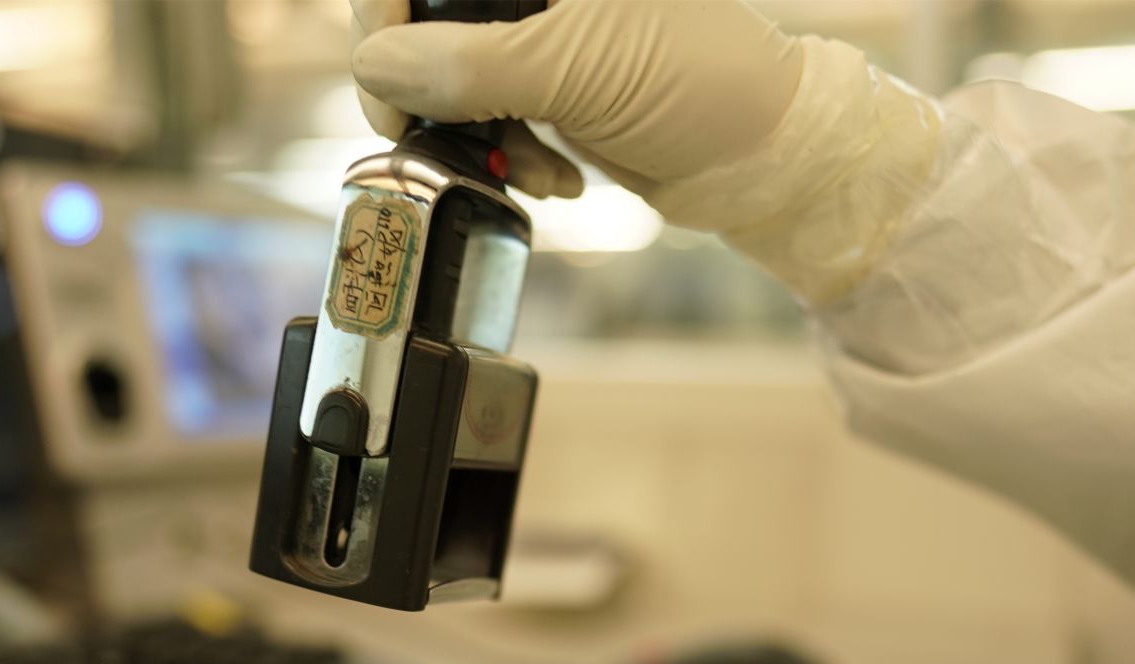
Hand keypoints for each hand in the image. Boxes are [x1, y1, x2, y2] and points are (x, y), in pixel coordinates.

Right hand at [347, 0, 803, 200]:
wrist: (760, 155)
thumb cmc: (696, 83)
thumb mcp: (573, 69)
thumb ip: (467, 66)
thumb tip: (374, 66)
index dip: (384, 5)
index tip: (384, 67)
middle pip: (422, 9)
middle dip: (422, 82)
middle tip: (420, 133)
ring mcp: (537, 23)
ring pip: (444, 65)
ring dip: (468, 128)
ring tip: (519, 165)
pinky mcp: (544, 76)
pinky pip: (481, 106)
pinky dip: (503, 149)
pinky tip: (552, 176)